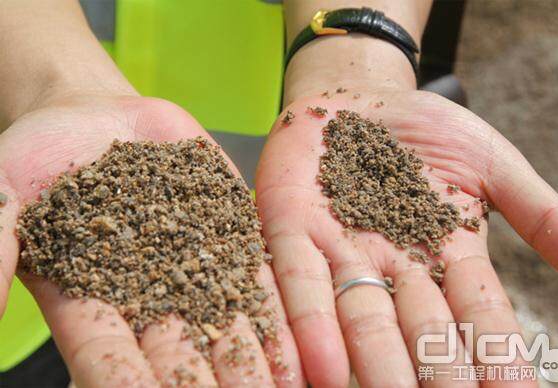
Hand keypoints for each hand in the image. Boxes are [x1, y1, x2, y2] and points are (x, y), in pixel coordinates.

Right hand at [0, 94, 303, 386]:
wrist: (96, 117)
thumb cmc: (41, 155)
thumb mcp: (4, 192)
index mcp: (91, 299)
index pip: (109, 355)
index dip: (128, 382)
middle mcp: (149, 295)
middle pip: (180, 354)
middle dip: (209, 383)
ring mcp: (194, 264)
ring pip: (227, 323)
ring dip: (253, 358)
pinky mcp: (229, 233)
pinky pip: (256, 273)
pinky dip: (277, 307)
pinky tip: (301, 339)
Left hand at [256, 89, 557, 386]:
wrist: (357, 94)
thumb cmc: (424, 130)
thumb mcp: (490, 164)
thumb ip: (539, 214)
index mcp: (444, 256)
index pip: (479, 318)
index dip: (499, 359)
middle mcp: (393, 267)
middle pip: (419, 332)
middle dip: (437, 376)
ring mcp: (340, 250)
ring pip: (360, 317)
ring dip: (375, 365)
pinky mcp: (291, 229)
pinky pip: (299, 281)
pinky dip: (311, 322)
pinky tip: (322, 369)